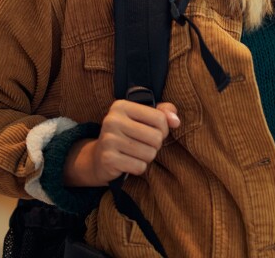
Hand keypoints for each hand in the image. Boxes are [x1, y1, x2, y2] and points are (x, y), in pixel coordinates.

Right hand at [65, 100, 179, 185]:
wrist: (98, 157)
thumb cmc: (127, 134)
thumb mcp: (143, 118)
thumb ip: (163, 113)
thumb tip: (176, 121)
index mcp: (121, 106)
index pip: (159, 118)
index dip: (163, 129)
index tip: (153, 131)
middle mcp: (112, 120)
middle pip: (156, 137)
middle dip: (155, 145)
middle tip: (143, 145)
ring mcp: (108, 140)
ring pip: (149, 154)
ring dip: (147, 157)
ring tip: (135, 153)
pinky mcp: (108, 159)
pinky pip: (139, 166)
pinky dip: (138, 167)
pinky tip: (128, 162)